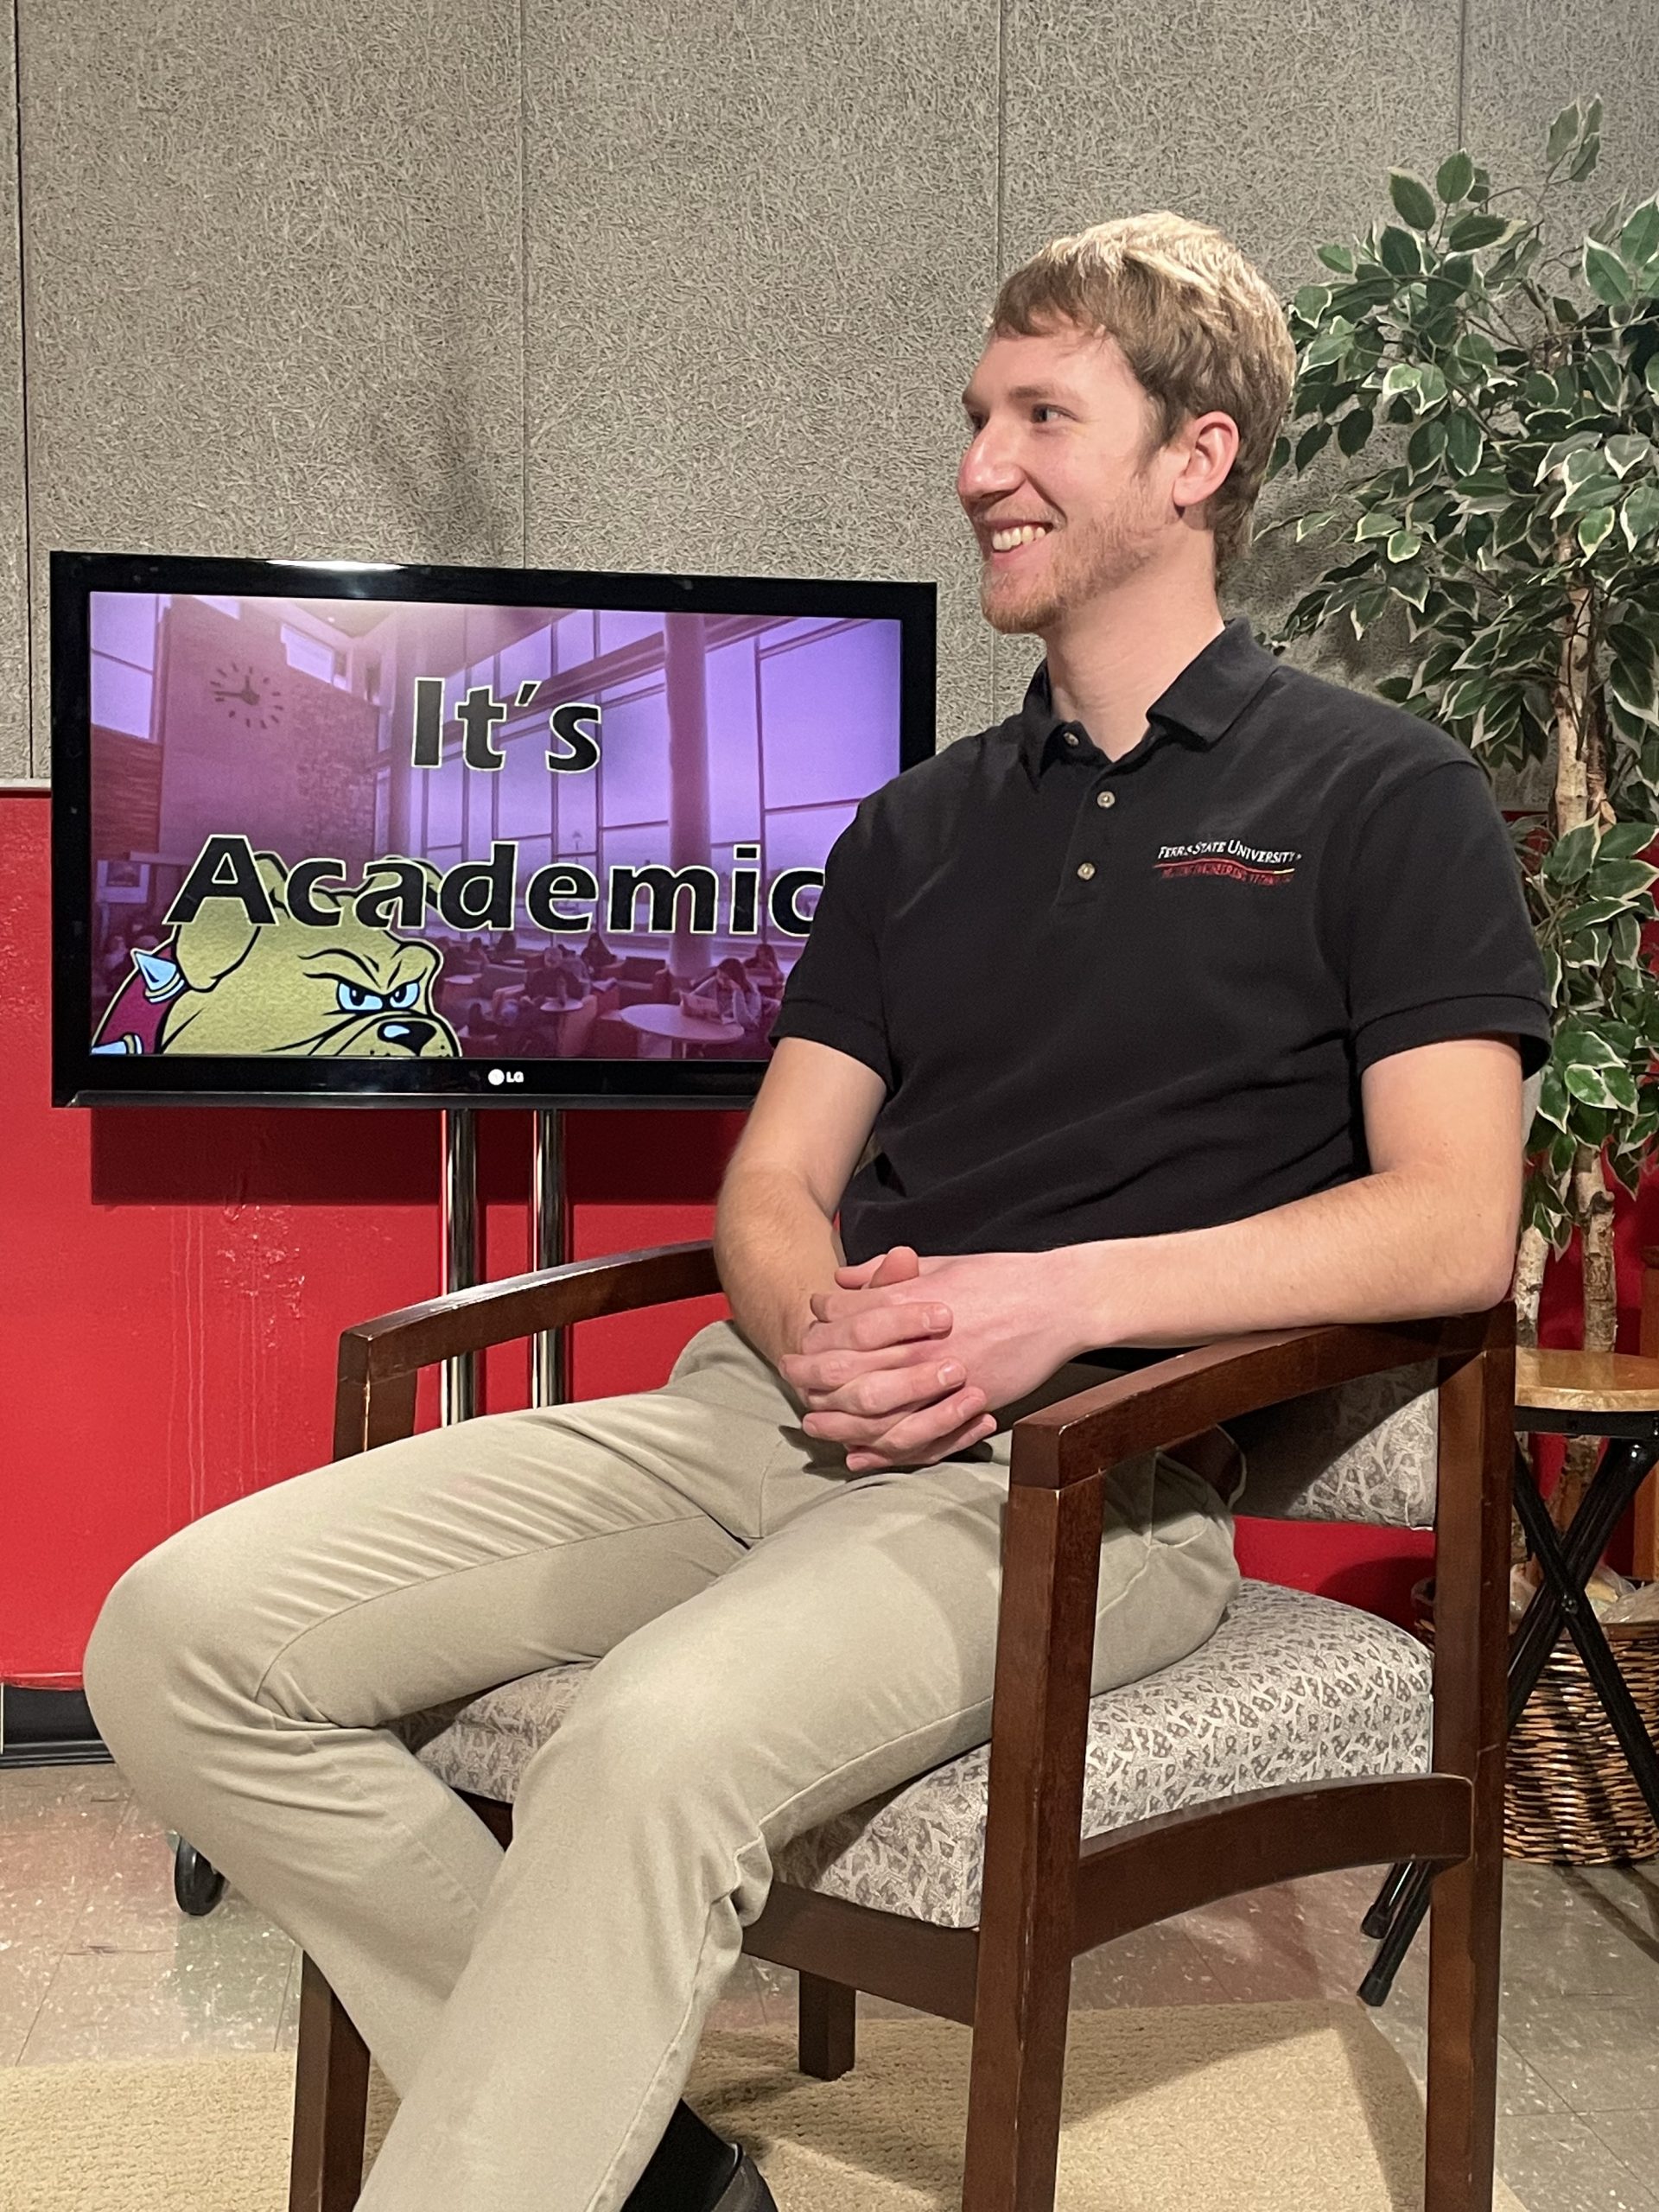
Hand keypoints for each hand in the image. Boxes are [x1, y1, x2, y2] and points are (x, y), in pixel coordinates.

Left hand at [792, 1248, 1085, 1468]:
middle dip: (810, 1377)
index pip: (843, 1322)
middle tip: (790, 1380)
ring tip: (813, 1424)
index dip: (816, 1332)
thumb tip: (842, 1281)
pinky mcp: (967, 1404)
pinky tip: (860, 1454)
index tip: (803, 1338)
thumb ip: (887, 1275)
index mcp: (910, 1301)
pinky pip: (915, 1437)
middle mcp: (919, 1342)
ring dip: (836, 1420)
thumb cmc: (1002, 1277)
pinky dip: (881, 1449)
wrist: (1060, 1301)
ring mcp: (943, 1378)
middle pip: (846, 1369)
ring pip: (872, 1411)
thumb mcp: (940, 1264)